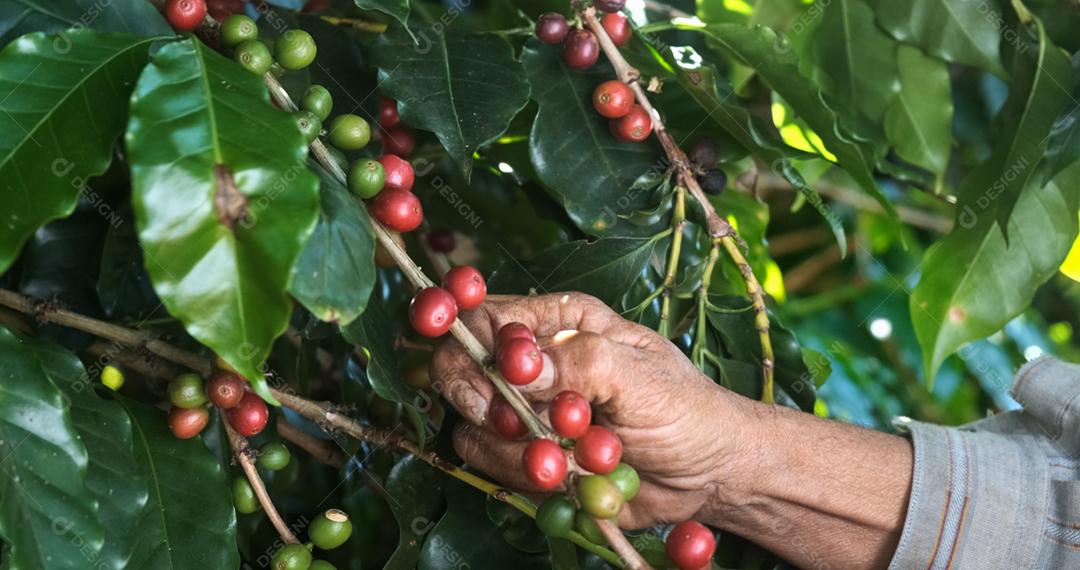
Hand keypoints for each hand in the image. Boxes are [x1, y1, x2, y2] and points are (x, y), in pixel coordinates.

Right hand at [431, 292, 750, 527]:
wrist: (706, 475)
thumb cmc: (684, 410)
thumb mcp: (639, 376)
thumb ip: (579, 362)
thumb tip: (517, 364)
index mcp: (560, 322)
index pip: (485, 318)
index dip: (475, 348)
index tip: (497, 385)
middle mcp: (535, 361)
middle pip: (460, 369)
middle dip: (488, 406)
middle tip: (521, 427)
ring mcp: (527, 410)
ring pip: (474, 427)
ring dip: (519, 452)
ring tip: (572, 464)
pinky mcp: (527, 454)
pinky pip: (494, 467)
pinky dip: (528, 478)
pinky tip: (572, 478)